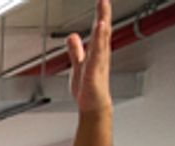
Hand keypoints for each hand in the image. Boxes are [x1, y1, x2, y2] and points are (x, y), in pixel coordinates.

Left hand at [68, 0, 111, 115]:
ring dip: (101, 25)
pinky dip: (99, 42)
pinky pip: (97, 54)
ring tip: (103, 10)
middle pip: (102, 31)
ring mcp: (98, 63)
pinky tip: (100, 30)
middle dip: (103, 14)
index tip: (101, 1)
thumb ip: (75, 50)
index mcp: (96, 52)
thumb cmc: (87, 88)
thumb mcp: (78, 64)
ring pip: (101, 41)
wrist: (93, 106)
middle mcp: (100, 55)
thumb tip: (72, 37)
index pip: (98, 30)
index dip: (100, 15)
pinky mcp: (95, 71)